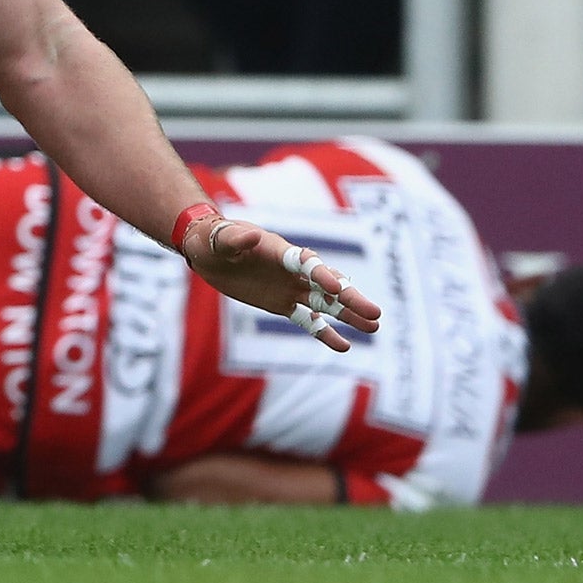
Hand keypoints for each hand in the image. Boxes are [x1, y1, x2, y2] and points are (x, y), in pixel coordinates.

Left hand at [179, 216, 383, 353]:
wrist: (207, 251)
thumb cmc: (215, 239)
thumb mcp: (222, 239)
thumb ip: (237, 240)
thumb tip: (254, 235)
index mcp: (281, 251)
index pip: (308, 263)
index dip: (322, 274)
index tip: (338, 287)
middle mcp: (292, 271)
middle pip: (327, 285)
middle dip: (350, 298)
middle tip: (376, 313)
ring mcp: (289, 288)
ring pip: (324, 304)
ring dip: (348, 315)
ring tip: (374, 328)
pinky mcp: (281, 305)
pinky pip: (306, 320)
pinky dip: (324, 333)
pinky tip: (344, 347)